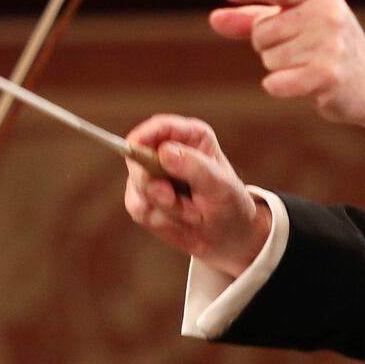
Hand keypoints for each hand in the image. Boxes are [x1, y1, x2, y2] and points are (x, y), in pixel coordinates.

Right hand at [123, 115, 271, 278]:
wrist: (228, 237)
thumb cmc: (230, 205)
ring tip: (192, 214)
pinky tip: (181, 221)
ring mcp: (152, 176)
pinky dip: (160, 221)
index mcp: (191, 137)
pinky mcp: (144, 199)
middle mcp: (167, 152)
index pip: (160, 127)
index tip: (134, 149)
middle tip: (175, 199)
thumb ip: (194, 167)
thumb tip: (164, 151)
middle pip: (137, 157)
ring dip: (165, 208)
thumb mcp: (220, 187)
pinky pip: (139, 209)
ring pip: (138, 188)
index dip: (143, 136)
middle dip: (154, 185)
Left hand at [211, 0, 364, 169]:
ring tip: (309, 66)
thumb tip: (214, 18)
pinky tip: (301, 85)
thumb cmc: (328, 49)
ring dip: (280, 68)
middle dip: (269, 46)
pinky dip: (278, 86)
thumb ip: (253, 19)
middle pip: (262, 32)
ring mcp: (330, 45)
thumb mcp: (297, 24)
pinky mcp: (327, 76)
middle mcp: (328, 14)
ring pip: (268, 58)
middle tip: (302, 52)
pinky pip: (276, 82)